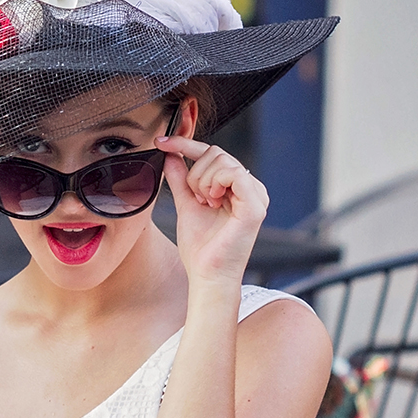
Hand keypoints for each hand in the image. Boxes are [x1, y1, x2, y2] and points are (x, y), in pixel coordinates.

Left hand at [155, 136, 268, 283]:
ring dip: (202, 182)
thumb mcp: (186, 204)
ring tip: (205, 204)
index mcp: (237, 188)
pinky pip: (233, 173)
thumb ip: (180, 179)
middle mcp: (250, 188)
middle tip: (197, 199)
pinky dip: (214, 183)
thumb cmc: (200, 247)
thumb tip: (171, 154)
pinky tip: (212, 201)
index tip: (161, 142)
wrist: (206, 275)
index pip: (212, 153)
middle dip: (195, 174)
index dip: (185, 144)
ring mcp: (256, 195)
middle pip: (216, 152)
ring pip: (221, 160)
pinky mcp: (256, 205)